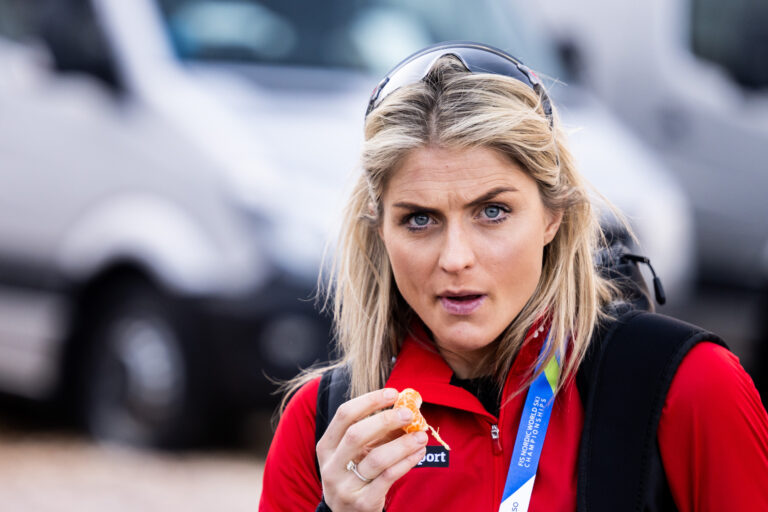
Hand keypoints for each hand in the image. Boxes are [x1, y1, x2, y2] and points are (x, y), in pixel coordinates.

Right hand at [316, 388, 428, 510]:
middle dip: (386, 420)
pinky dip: (407, 462)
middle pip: (357, 434)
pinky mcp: (362, 502)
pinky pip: (388, 477)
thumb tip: (407, 406)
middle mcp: (331, 466)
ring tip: (421, 436)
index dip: (370, 401)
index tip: (394, 393)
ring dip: (403, 444)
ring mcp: (345, 486)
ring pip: (376, 458)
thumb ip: (375, 432)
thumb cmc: (354, 475)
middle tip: (409, 414)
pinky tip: (419, 453)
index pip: (344, 415)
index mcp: (326, 446)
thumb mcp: (355, 454)